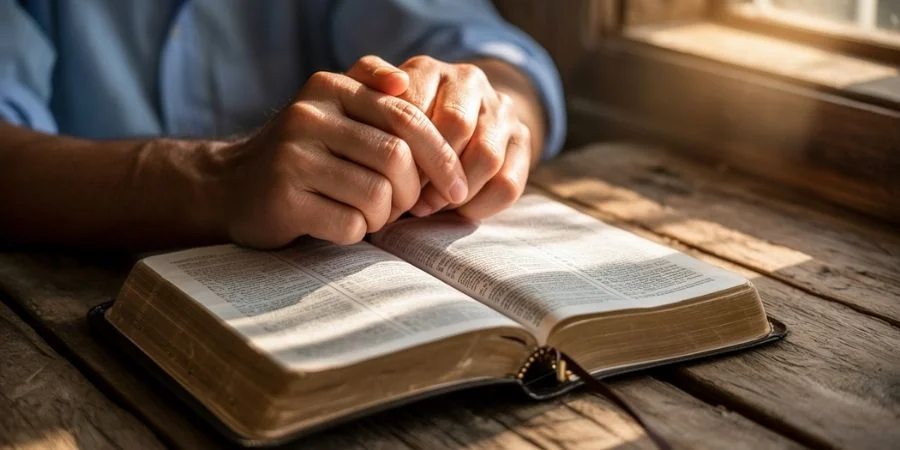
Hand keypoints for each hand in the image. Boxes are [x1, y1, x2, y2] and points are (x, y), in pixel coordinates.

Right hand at [208, 68, 468, 247]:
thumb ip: (370, 87)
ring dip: (386, 215)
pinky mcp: (283, 200)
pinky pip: (350, 224)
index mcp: (329, 87)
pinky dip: (358, 232)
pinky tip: (342, 224)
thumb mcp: (333, 108)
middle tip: (409, 207)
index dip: (442, 156)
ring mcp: (292, 158)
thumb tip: (403, 79)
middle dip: (414, 191)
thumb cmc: (303, 153)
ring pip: (377, 194)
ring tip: (372, 215)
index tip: (458, 186)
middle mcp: (309, 116)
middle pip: (397, 158)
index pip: (407, 116)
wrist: (230, 187)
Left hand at [348, 55, 532, 219]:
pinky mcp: (524, 139)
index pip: (414, 108)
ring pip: (486, 157)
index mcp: (428, 69)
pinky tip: (458, 211)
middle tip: (411, 200)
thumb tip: (384, 102)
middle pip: (456, 128)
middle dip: (430, 173)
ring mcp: (500, 109)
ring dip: (456, 192)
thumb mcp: (373, 112)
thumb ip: (366, 100)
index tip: (388, 178)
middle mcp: (469, 81)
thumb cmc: (395, 130)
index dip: (401, 152)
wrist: (449, 125)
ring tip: (431, 207)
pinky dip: (480, 206)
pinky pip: (508, 183)